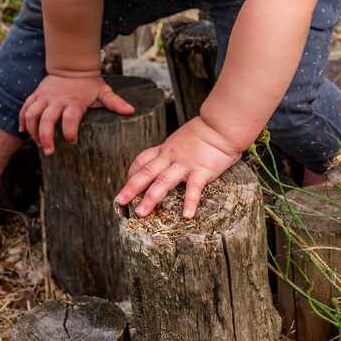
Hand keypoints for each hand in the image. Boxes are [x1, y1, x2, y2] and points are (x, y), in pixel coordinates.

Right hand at [19, 74, 134, 153]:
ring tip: (38, 144)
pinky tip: (24, 131)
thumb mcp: (103, 92)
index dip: (70, 130)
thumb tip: (131, 111)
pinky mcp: (36, 96)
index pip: (70, 118)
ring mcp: (45, 98)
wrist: (72, 66)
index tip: (72, 141)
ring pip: (32, 114)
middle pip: (46, 119)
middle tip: (49, 151)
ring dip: (32, 131)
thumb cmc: (89, 84)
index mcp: (74, 102)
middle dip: (45, 136)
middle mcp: (57, 100)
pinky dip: (22, 120)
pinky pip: (25, 108)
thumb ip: (115, 103)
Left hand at [115, 117, 242, 218]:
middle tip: (119, 201)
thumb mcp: (182, 137)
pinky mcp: (202, 170)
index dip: (132, 172)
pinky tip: (186, 215)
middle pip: (146, 172)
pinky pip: (194, 188)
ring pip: (163, 182)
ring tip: (141, 212)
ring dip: (150, 198)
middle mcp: (171, 157)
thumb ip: (174, 149)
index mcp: (166, 149)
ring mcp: (186, 164)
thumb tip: (168, 159)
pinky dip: (190, 202)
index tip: (126, 182)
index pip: (143, 160)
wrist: (221, 125)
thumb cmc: (206, 131)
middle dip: (131, 187)